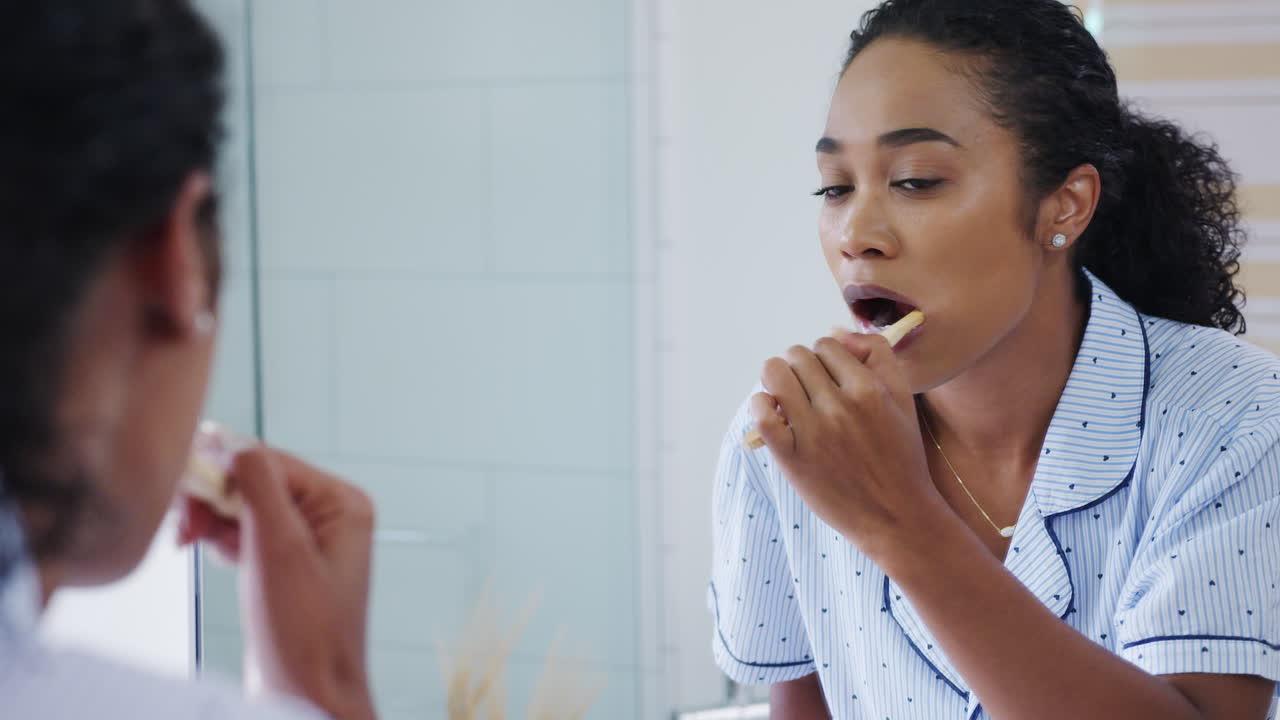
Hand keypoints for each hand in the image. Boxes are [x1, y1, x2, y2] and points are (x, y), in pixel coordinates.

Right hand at [179, 447, 377, 719]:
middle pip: (256, 481)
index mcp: (342, 504)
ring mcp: (309, 542)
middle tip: (184, 523)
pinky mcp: (285, 566)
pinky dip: (219, 538)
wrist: (305, 697)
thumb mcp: (279, 549)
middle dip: (214, 496)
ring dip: (212, 518)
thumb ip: (259, 488)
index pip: (271, 462)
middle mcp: (331, 517)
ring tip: (188, 539)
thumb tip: (234, 443)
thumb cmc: (304, 631)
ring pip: (244, 507)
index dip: (223, 467)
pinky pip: (244, 533)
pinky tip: (207, 552)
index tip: (182, 477)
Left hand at [749, 330, 943, 553]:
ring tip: (787, 398)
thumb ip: (877, 356)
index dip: (823, 358)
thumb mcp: (903, 399)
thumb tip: (836, 332)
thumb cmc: (900, 456)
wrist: (897, 516)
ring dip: (777, 380)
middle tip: (807, 390)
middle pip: (798, 356)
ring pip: (775, 375)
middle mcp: (840, 406)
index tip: (827, 377)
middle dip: (799, 367)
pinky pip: (761, 411)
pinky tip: (773, 414)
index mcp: (869, 389)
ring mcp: (814, 432)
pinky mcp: (792, 458)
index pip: (826, 344)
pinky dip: (761, 405)